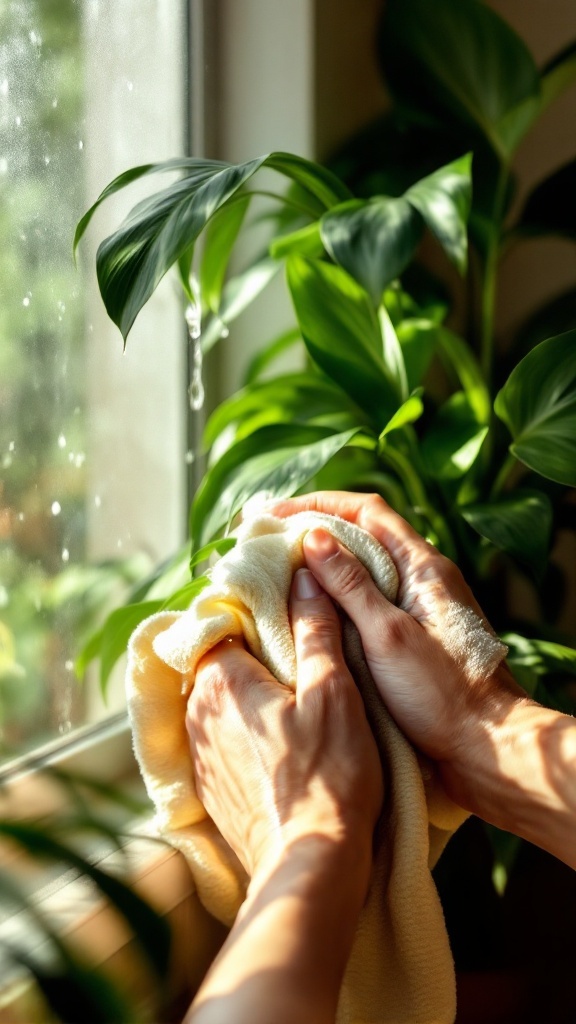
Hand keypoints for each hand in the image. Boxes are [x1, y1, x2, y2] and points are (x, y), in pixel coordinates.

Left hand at [186, 565, 382, 882]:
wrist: (311, 864)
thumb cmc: (329, 775)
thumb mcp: (334, 691)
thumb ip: (314, 629)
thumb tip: (303, 572)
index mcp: (222, 679)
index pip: (225, 623)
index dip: (257, 615)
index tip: (287, 616)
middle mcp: (197, 712)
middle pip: (222, 663)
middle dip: (256, 656)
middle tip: (300, 660)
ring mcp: (200, 754)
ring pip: (222, 704)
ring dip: (250, 698)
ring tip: (294, 704)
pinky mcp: (210, 788)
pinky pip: (223, 742)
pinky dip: (246, 736)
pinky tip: (281, 747)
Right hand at [269, 490, 519, 766]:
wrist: (489, 749)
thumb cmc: (443, 693)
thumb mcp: (388, 635)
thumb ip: (351, 585)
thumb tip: (313, 537)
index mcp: (424, 567)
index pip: (367, 511)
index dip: (318, 504)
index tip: (273, 514)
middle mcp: (422, 579)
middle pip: (363, 536)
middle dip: (313, 532)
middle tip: (265, 541)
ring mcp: (418, 608)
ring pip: (362, 571)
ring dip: (321, 567)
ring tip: (274, 573)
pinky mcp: (411, 638)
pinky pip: (366, 603)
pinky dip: (334, 600)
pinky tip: (305, 614)